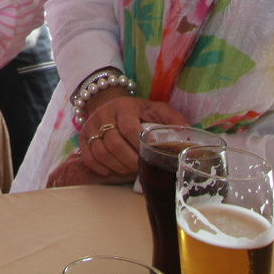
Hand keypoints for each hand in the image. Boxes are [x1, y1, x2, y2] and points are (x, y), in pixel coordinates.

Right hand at [51, 91, 189, 184]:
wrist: (111, 103)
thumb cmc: (139, 111)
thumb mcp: (157, 110)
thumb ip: (174, 121)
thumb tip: (190, 140)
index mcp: (125, 106)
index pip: (129, 128)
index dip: (138, 147)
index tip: (149, 158)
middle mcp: (104, 114)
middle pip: (113, 143)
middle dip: (129, 161)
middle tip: (141, 170)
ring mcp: (91, 125)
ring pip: (100, 152)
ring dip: (116, 166)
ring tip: (129, 171)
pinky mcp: (83, 136)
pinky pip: (88, 156)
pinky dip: (100, 167)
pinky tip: (112, 170)